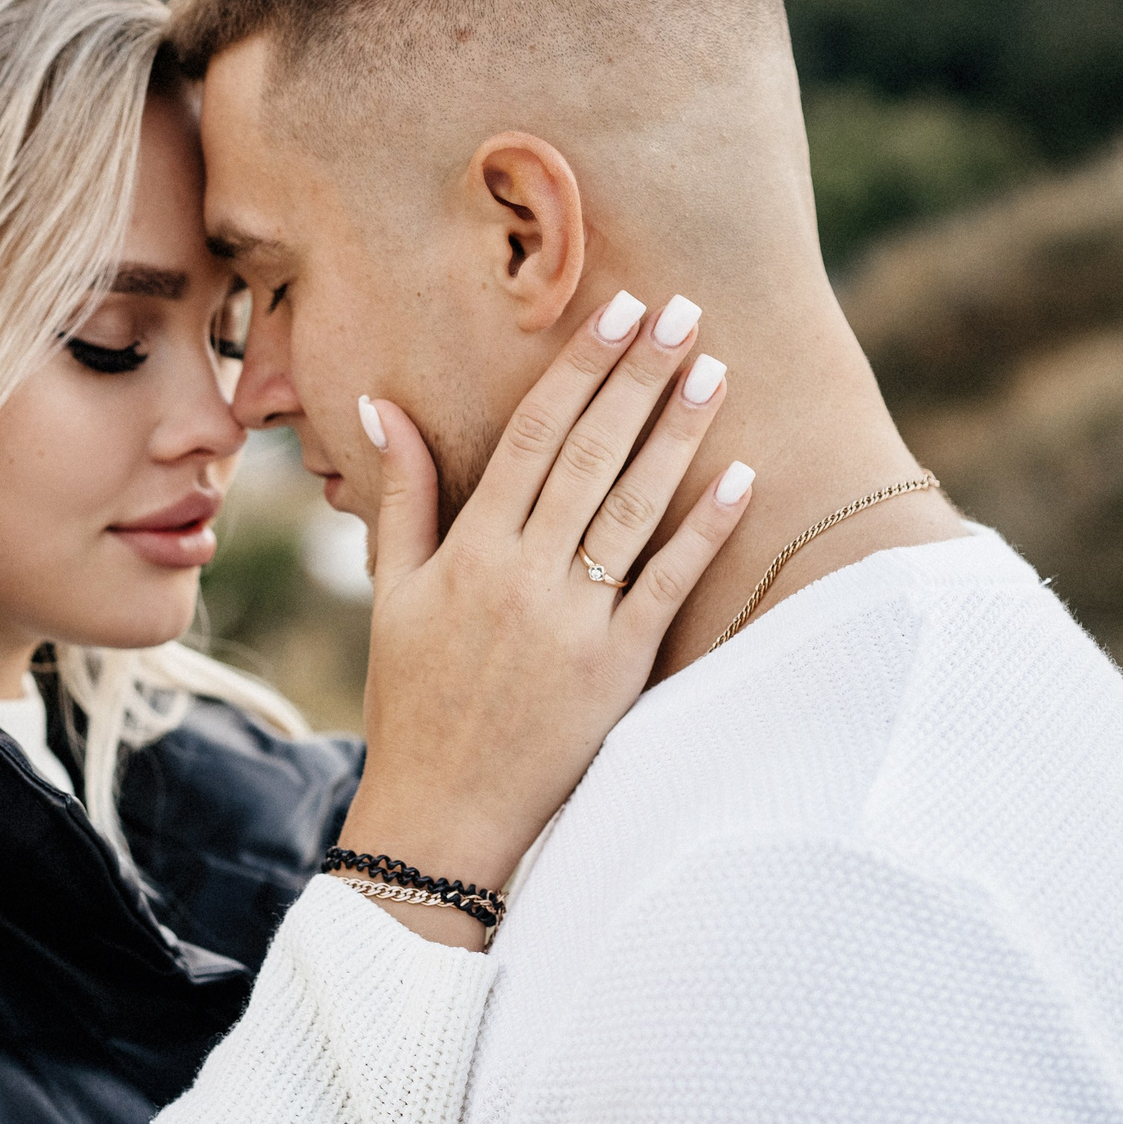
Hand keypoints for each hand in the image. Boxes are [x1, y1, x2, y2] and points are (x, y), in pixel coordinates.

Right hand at [340, 293, 754, 947]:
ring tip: (714, 369)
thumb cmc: (413, 698)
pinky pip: (669, 585)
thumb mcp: (395, 593)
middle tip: (682, 309)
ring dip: (680, 434)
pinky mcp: (617, 668)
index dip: (579, 369)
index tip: (617, 312)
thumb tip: (380, 407)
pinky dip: (706, 531)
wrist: (442, 814)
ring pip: (636, 507)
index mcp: (469, 550)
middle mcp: (522, 576)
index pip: (533, 436)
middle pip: (592, 454)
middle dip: (640, 376)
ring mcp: (573, 622)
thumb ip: (402, 496)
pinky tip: (741, 479)